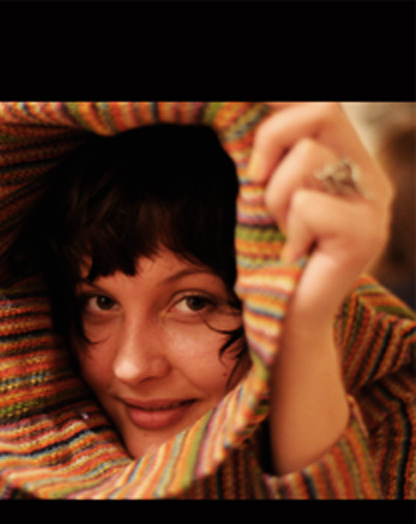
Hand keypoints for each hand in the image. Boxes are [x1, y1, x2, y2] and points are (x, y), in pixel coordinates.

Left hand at [249, 102, 393, 327]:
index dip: (284, 106)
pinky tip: (298, 252)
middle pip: (323, 111)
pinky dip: (289, 229)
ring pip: (306, 157)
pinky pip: (307, 204)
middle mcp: (370, 177)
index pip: (324, 105)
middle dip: (271, 139)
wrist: (286, 312)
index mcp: (350, 161)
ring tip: (284, 230)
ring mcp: (374, 206)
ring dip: (273, 197)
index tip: (256, 118)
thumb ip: (272, 152)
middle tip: (258, 181)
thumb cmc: (272, 252)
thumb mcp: (267, 190)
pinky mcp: (366, 235)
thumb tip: (256, 107)